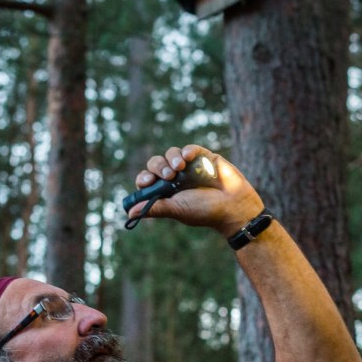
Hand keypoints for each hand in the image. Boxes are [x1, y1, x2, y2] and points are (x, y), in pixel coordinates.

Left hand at [128, 144, 263, 236]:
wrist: (233, 206)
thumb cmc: (205, 211)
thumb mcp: (177, 209)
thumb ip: (155, 208)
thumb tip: (128, 213)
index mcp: (166, 191)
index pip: (147, 180)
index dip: (144, 178)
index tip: (148, 181)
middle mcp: (176, 178)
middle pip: (156, 163)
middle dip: (158, 166)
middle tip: (168, 175)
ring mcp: (190, 167)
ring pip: (171, 153)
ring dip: (171, 158)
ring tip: (179, 168)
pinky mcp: (204, 158)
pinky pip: (190, 149)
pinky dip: (187, 151)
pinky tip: (189, 158)